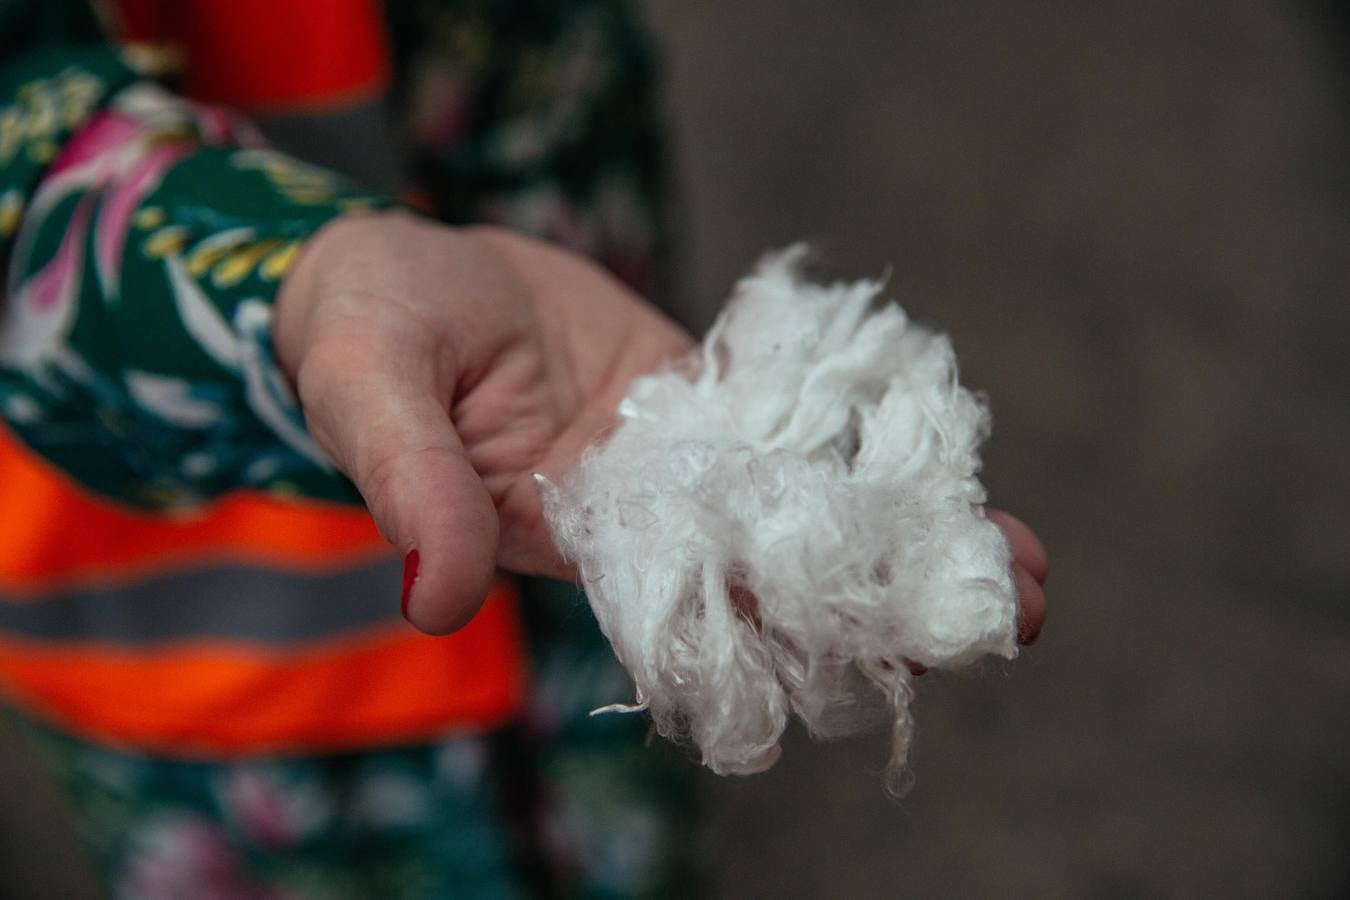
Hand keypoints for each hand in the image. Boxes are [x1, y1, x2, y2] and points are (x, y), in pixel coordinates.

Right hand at [276, 212, 1048, 643]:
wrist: (405, 279)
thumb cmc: (363, 334)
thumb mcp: (368, 391)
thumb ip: (410, 483)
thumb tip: (433, 598)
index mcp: (569, 541)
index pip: (686, 608)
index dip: (777, 635)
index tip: (873, 656)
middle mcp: (644, 515)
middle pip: (771, 572)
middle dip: (877, 599)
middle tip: (999, 619)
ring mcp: (685, 454)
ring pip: (801, 502)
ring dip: (901, 528)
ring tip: (1013, 559)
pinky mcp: (705, 393)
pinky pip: (792, 416)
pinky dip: (866, 437)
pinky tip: (948, 455)